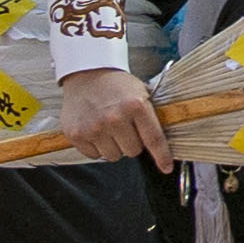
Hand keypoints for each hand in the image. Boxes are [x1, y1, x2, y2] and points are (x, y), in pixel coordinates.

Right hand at [49, 61, 169, 168]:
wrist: (87, 74)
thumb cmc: (117, 85)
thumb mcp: (141, 93)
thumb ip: (151, 117)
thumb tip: (162, 143)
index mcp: (136, 106)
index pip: (153, 139)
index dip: (162, 156)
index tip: (166, 167)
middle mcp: (115, 118)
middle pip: (133, 151)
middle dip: (132, 143)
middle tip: (126, 128)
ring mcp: (94, 128)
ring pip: (114, 156)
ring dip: (115, 146)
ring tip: (110, 128)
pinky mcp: (77, 135)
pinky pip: (94, 155)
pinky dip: (97, 147)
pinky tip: (96, 130)